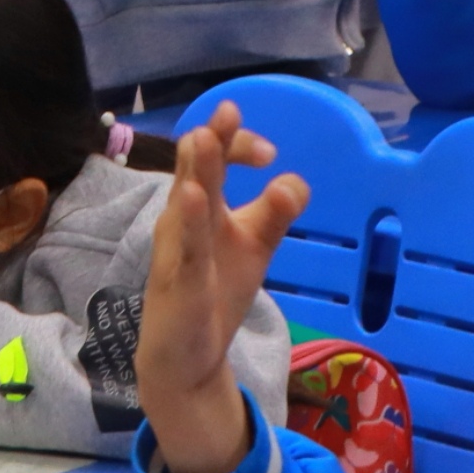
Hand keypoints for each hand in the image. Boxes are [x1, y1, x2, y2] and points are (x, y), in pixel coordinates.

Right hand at [134, 104, 305, 472]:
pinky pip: (186, 250)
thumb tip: (295, 180)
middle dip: (212, 139)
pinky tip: (193, 198)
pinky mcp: (180, 285)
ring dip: (196, 170)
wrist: (187, 360)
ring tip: (204, 137)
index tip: (269, 154)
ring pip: (185, 203)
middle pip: (194, 169)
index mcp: (199, 207)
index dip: (237, 144)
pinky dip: (190, 223)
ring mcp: (178, 251)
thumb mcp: (254, 247)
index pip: (212, 159)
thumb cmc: (216, 293)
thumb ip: (274, 213)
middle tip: (228, 112)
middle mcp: (182, 220)